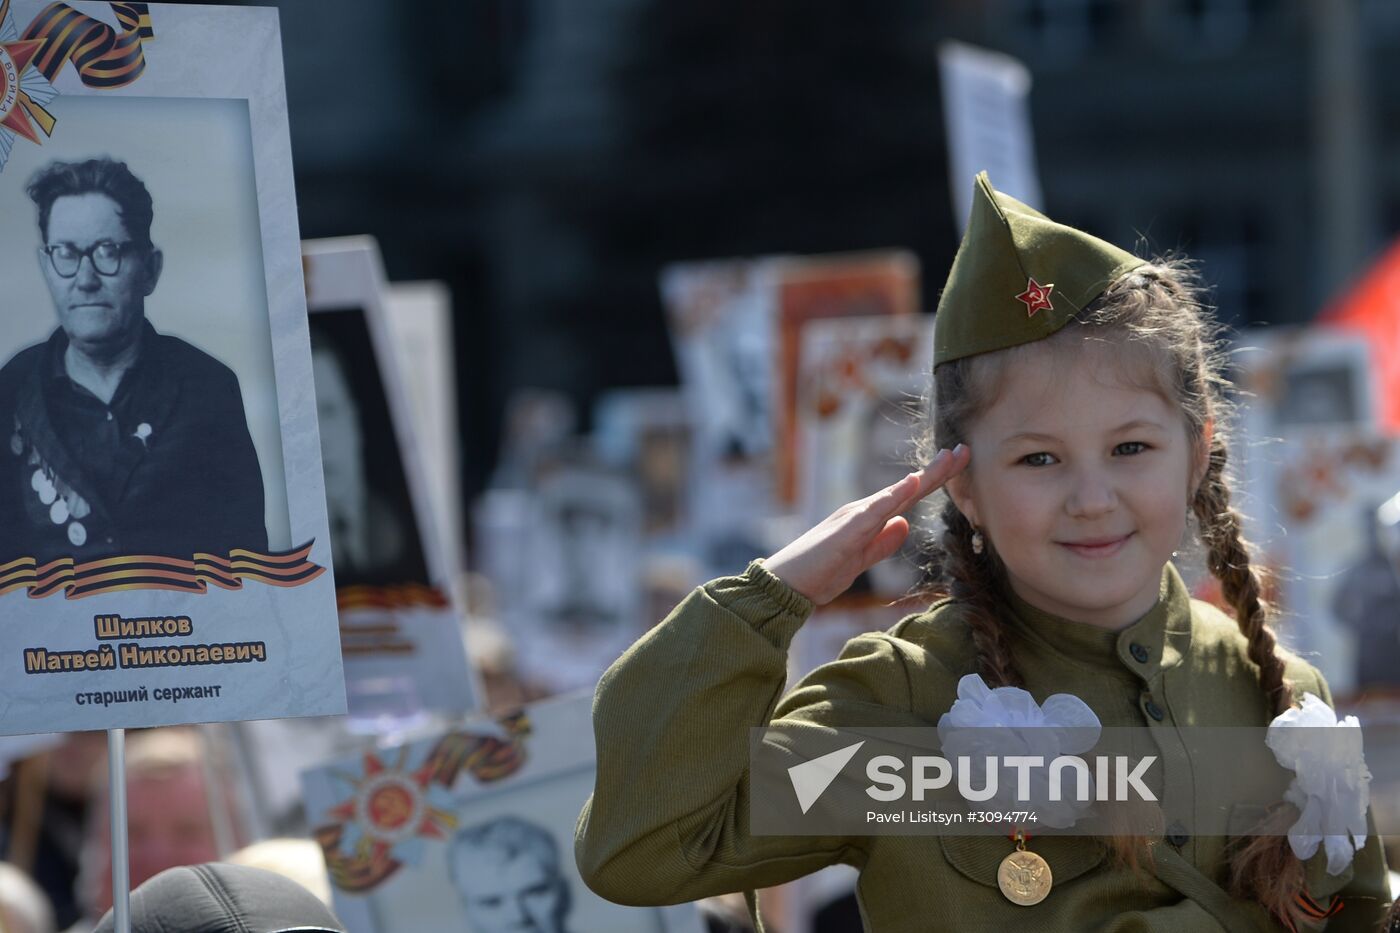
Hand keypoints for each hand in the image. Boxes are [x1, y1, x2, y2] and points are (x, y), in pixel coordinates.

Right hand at [763, 444, 970, 605]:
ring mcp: (855, 517)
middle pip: (908, 489)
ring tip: (948, 461)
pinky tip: (913, 483)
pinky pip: (875, 509)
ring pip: (896, 493)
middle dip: (938, 472)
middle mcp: (863, 511)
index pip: (907, 498)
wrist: (787, 585)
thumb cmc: (819, 574)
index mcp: (868, 520)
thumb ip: (882, 543)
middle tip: (964, 451)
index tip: (958, 465)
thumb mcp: (860, 560)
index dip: (934, 482)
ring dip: (924, 477)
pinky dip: (895, 495)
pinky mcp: (847, 530)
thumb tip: (905, 525)